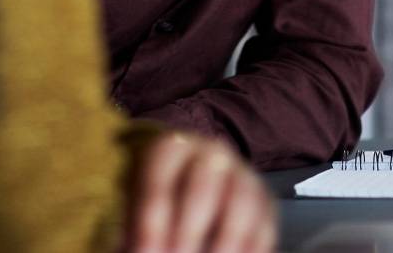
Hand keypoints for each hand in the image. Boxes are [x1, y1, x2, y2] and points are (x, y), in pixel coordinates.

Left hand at [126, 133, 274, 252]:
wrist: (190, 178)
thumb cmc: (154, 196)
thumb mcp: (134, 201)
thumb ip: (130, 224)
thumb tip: (126, 246)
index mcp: (170, 149)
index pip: (158, 184)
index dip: (149, 225)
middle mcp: (211, 154)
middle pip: (202, 192)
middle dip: (186, 234)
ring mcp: (243, 175)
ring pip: (240, 207)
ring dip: (225, 243)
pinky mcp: (266, 202)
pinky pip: (265, 228)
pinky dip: (252, 250)